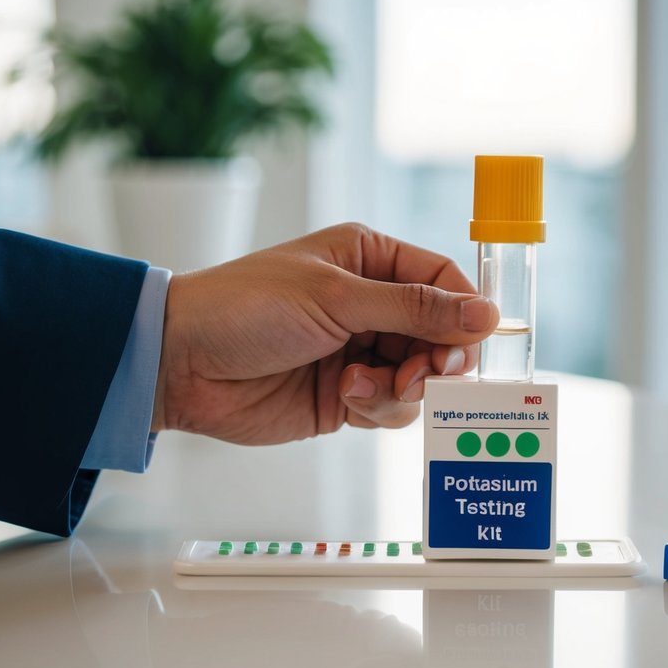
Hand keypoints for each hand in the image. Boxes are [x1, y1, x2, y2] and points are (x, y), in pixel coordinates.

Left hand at [151, 223, 497, 443]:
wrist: (181, 364)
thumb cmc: (247, 308)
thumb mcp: (336, 299)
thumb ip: (415, 309)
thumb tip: (486, 312)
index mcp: (370, 260)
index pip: (443, 280)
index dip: (465, 311)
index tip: (475, 341)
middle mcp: (371, 305)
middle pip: (440, 336)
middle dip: (436, 359)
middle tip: (422, 374)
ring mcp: (360, 352)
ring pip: (420, 378)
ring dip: (400, 387)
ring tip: (356, 385)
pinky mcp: (345, 397)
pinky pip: (391, 407)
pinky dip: (377, 407)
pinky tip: (342, 397)